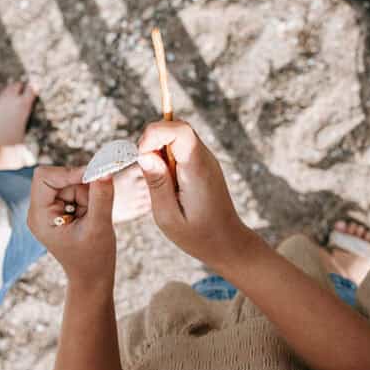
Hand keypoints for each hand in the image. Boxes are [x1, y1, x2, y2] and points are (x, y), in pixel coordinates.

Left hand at [27, 166, 115, 286]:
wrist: (92, 278)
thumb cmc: (94, 259)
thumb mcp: (99, 227)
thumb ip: (101, 197)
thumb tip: (105, 171)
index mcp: (39, 216)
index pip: (44, 177)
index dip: (69, 172)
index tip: (94, 176)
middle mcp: (39, 210)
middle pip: (59, 178)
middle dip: (82, 187)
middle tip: (95, 207)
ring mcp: (48, 210)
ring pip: (71, 183)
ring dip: (88, 194)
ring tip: (93, 218)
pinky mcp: (60, 210)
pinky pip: (75, 190)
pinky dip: (88, 198)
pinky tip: (90, 217)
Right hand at [137, 119, 248, 270]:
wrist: (228, 243)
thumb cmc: (198, 236)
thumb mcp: (168, 216)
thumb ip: (156, 183)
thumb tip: (144, 154)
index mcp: (197, 168)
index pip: (178, 129)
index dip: (154, 134)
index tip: (141, 158)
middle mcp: (205, 158)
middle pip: (176, 127)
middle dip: (153, 141)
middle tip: (148, 172)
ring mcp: (206, 160)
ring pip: (177, 136)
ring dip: (160, 151)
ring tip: (160, 183)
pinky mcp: (203, 165)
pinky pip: (181, 148)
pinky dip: (167, 159)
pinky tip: (168, 185)